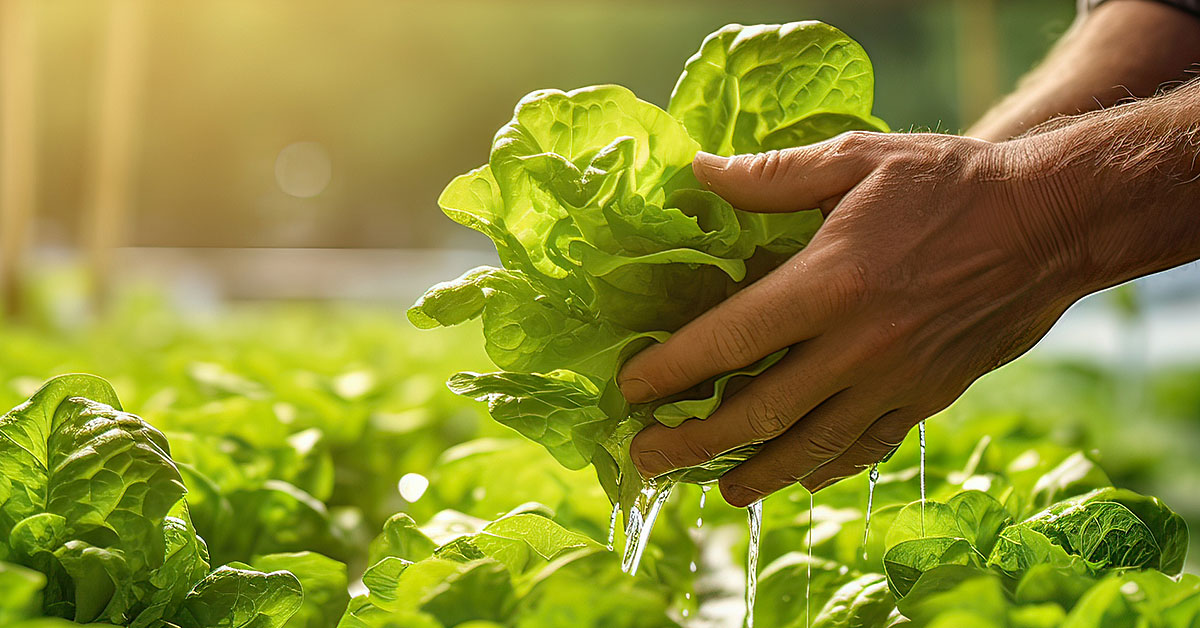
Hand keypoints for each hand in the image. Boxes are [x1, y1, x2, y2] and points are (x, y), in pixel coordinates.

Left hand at [618, 130, 1091, 505]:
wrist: (1050, 222)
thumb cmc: (949, 184)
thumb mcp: (857, 161)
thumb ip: (772, 176)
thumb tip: (699, 172)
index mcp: (830, 284)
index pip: (729, 340)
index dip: (672, 370)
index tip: (630, 391)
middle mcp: (858, 345)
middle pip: (759, 412)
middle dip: (695, 441)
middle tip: (648, 458)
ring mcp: (895, 379)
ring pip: (812, 446)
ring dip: (757, 473)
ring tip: (719, 488)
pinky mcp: (928, 395)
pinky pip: (869, 444)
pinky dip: (831, 465)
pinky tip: (805, 476)